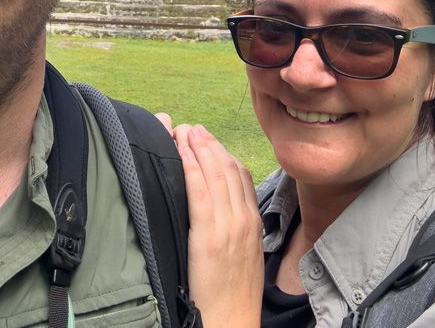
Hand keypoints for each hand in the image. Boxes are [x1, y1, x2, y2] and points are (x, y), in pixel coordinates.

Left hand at [173, 123, 262, 327]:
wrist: (232, 321)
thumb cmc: (233, 293)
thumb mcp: (244, 254)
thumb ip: (237, 228)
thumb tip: (222, 210)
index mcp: (253, 221)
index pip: (240, 175)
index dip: (222, 152)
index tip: (207, 138)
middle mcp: (244, 218)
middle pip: (227, 168)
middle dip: (207, 143)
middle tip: (191, 127)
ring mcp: (228, 226)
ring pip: (214, 174)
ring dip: (197, 147)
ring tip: (183, 130)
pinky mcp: (209, 236)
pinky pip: (199, 192)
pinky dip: (190, 166)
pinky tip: (180, 151)